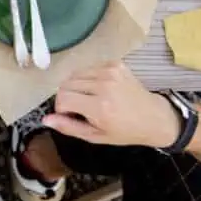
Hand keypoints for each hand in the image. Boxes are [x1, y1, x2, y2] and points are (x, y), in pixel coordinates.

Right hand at [43, 62, 181, 148]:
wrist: (154, 118)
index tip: (70, 115)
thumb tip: (46, 119)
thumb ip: (69, 127)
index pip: (62, 98)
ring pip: (75, 74)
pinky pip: (88, 68)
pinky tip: (100, 89)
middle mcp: (104, 85)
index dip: (61, 108)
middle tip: (80, 109)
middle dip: (67, 97)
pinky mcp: (115, 64)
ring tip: (90, 99)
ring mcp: (110, 71)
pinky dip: (88, 78)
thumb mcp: (96, 136)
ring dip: (76, 87)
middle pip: (66, 84)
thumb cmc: (125, 131)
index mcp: (99, 107)